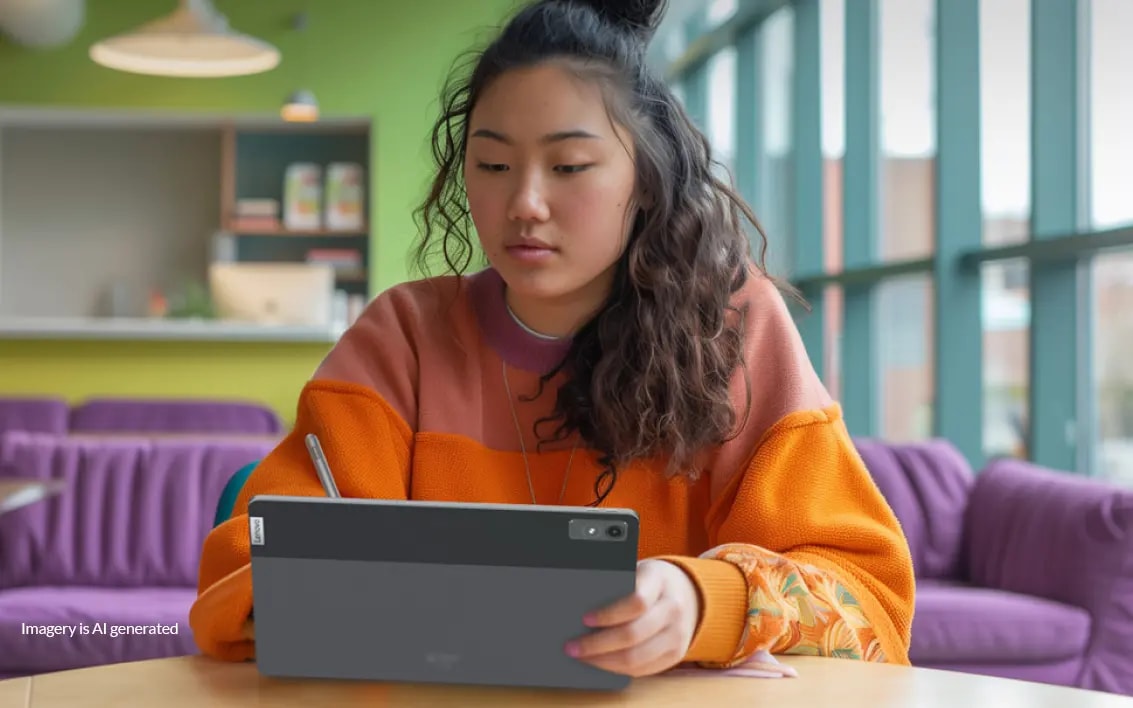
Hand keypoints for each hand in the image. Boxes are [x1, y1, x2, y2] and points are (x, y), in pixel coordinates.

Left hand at [566, 559, 700, 676]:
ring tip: (582, 658)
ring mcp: (677, 635)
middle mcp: (673, 609)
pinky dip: (617, 669)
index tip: (584, 618)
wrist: (687, 593)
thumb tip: (578, 605)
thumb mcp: (638, 571)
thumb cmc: (650, 582)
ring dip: (604, 662)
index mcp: (660, 582)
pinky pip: (643, 669)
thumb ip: (616, 585)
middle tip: (572, 647)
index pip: (636, 602)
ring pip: (636, 658)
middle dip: (597, 645)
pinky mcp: (676, 654)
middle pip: (633, 635)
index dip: (609, 614)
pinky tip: (600, 663)